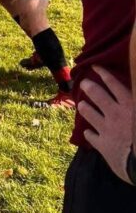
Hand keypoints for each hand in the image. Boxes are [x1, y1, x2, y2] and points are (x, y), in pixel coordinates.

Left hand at [78, 66, 134, 183]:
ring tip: (81, 105)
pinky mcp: (102, 145)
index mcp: (129, 105)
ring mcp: (106, 129)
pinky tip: (88, 132)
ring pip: (89, 113)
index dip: (103, 74)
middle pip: (96, 95)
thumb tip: (131, 95)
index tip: (94, 67)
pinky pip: (91, 136)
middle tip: (84, 83)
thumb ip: (135, 101)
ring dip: (84, 107)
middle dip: (88, 86)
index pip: (113, 84)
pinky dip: (89, 133)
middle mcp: (115, 114)